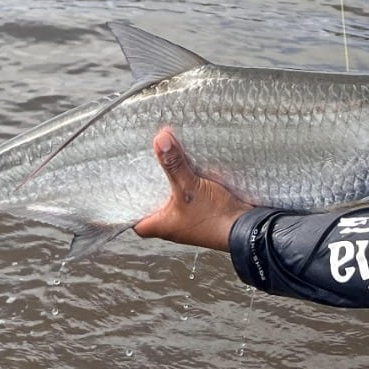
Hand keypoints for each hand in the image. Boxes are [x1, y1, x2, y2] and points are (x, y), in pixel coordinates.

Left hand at [133, 128, 252, 251]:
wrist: (246, 227)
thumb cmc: (214, 218)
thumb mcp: (189, 188)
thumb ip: (174, 165)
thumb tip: (160, 140)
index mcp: (160, 225)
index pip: (133, 218)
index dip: (126, 204)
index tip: (121, 185)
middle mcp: (172, 223)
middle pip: (152, 203)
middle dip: (149, 185)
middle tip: (142, 164)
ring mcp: (187, 218)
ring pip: (171, 197)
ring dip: (169, 181)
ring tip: (161, 159)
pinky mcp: (203, 209)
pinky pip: (188, 193)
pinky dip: (186, 180)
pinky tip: (186, 165)